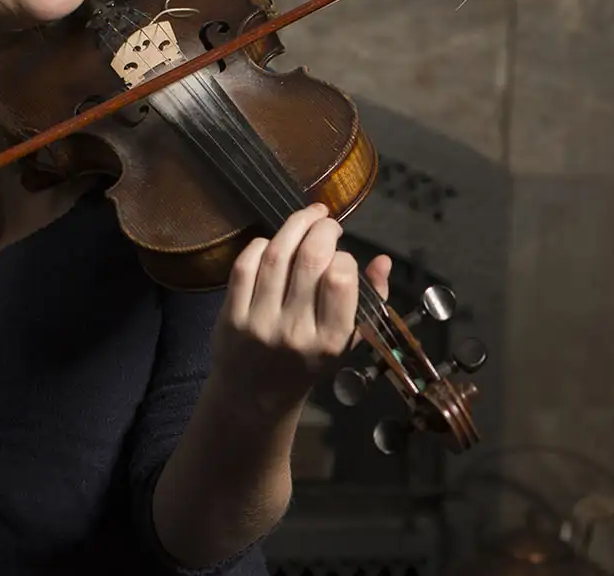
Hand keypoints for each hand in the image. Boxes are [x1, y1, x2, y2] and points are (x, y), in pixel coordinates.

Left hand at [212, 203, 389, 414]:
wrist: (257, 396)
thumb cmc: (310, 362)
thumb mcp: (348, 340)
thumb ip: (371, 300)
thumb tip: (382, 260)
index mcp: (330, 339)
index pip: (340, 279)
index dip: (344, 256)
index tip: (343, 257)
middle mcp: (295, 331)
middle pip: (309, 260)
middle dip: (321, 229)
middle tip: (327, 222)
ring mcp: (260, 323)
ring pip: (275, 257)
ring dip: (292, 227)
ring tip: (306, 218)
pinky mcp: (231, 318)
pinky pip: (243, 268)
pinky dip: (259, 246)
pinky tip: (272, 242)